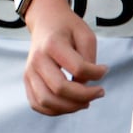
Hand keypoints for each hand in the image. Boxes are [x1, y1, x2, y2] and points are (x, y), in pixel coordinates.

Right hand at [23, 0, 106, 114]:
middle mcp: (37, 60)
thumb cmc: (68, 28)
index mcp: (53, 44)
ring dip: (69, 107)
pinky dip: (54, 110)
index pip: (77, 67)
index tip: (105, 70)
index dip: (96, 74)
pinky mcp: (27, 81)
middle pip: (59, 89)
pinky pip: (37, 104)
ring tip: (86, 103)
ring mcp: (29, 72)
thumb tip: (85, 84)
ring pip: (46, 101)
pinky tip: (70, 105)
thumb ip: (88, 59)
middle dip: (84, 96)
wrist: (45, 21)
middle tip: (100, 92)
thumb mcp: (86, 35)